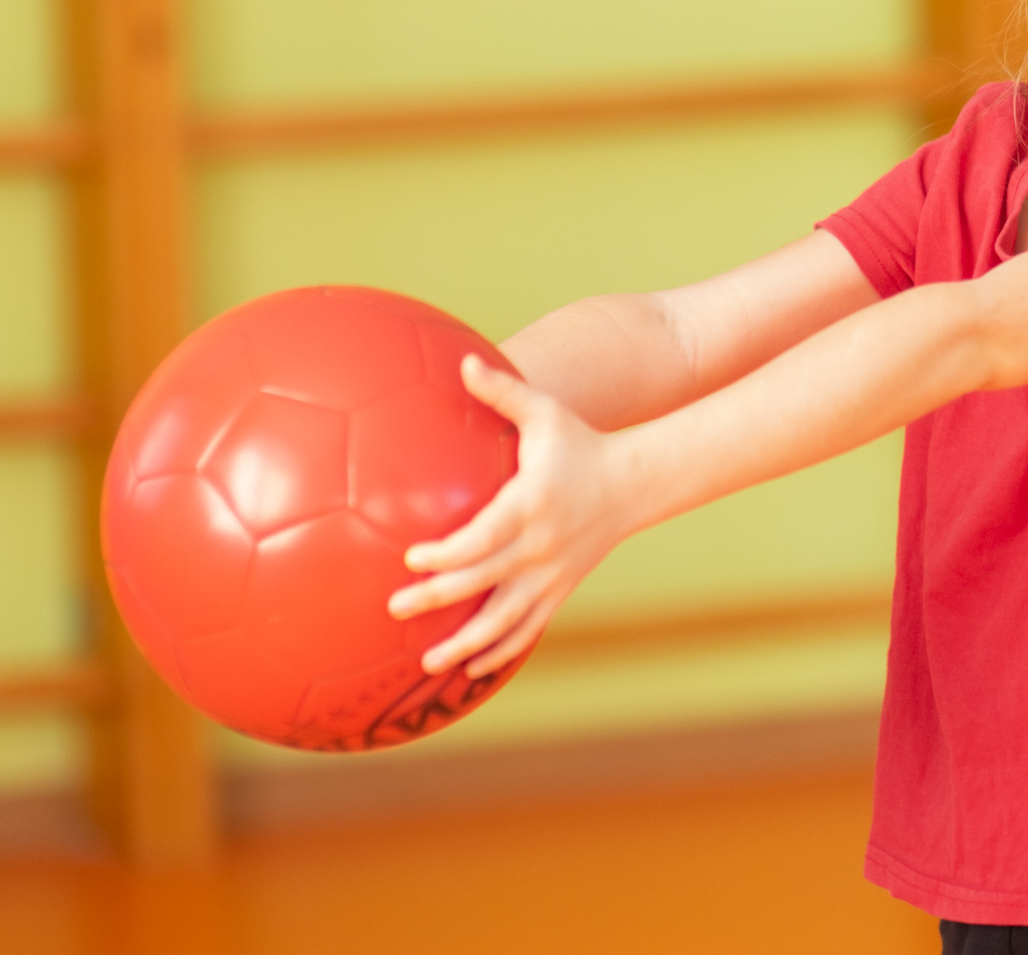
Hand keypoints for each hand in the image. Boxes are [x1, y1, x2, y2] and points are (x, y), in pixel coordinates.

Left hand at [388, 352, 634, 678]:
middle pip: (483, 582)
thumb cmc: (579, 443)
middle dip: (438, 598)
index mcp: (530, 505)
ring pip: (505, 619)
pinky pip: (527, 629)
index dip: (447, 553)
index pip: (483, 537)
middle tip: (395, 608)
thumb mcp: (545, 412)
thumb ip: (502, 390)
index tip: (411, 559)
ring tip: (426, 661)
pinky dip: (499, 651)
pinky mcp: (560, 590)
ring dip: (465, 642)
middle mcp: (541, 547)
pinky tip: (469, 667)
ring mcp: (552, 575)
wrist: (633, 484)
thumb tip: (463, 359)